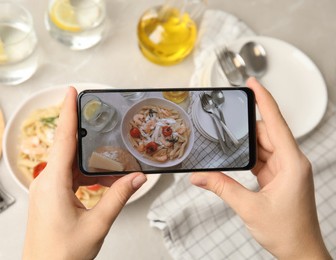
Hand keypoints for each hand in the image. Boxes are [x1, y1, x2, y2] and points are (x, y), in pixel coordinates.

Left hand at [23, 87, 146, 259]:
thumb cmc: (61, 255)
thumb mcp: (97, 224)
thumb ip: (118, 197)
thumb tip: (136, 179)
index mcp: (52, 183)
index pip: (62, 139)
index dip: (67, 112)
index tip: (70, 92)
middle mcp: (45, 182)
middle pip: (68, 148)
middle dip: (86, 136)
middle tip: (101, 121)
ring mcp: (46, 189)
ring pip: (71, 164)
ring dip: (91, 162)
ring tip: (112, 164)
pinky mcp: (50, 197)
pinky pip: (69, 177)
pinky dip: (86, 175)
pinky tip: (102, 181)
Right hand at [190, 78, 330, 258]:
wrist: (301, 253)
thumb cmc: (288, 233)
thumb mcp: (249, 208)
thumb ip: (222, 187)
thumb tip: (199, 177)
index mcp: (293, 163)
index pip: (276, 122)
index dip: (264, 100)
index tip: (253, 83)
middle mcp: (292, 162)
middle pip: (266, 133)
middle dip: (245, 129)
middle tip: (226, 123)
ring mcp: (286, 169)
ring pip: (262, 146)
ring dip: (245, 146)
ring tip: (227, 145)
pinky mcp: (279, 176)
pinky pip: (261, 158)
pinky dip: (248, 158)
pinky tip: (235, 160)